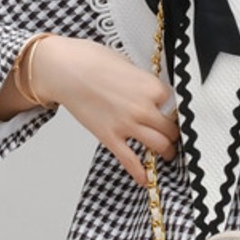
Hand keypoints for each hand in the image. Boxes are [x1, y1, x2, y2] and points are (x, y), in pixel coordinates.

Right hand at [30, 35, 178, 185]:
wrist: (64, 70)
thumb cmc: (91, 60)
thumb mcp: (127, 64)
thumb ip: (142, 82)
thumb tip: (149, 92)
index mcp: (152, 87)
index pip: (175, 104)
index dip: (174, 109)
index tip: (172, 113)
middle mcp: (144, 108)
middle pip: (170, 128)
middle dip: (173, 134)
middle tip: (173, 136)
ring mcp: (127, 125)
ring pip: (159, 146)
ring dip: (166, 152)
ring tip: (166, 154)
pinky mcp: (110, 137)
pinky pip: (130, 160)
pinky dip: (140, 173)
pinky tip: (145, 179)